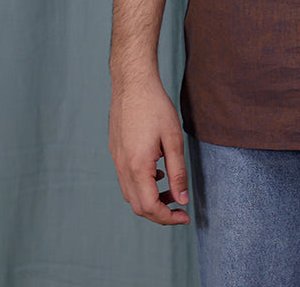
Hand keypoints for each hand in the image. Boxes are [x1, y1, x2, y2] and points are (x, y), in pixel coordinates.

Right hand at [109, 76, 190, 224]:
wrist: (132, 82)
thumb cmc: (155, 106)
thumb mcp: (173, 139)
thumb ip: (177, 172)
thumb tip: (182, 200)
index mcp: (137, 166)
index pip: (150, 207)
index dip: (168, 217)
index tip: (185, 216)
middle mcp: (122, 167)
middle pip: (138, 206)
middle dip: (160, 212)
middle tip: (180, 206)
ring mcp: (116, 159)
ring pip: (130, 194)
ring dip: (150, 199)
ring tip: (171, 189)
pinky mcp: (115, 151)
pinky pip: (126, 179)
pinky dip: (141, 186)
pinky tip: (157, 172)